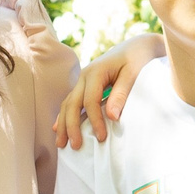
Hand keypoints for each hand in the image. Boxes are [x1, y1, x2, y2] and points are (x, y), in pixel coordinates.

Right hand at [53, 31, 165, 149]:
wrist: (136, 46)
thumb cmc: (137, 60)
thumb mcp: (133, 74)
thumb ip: (121, 94)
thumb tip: (111, 117)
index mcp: (96, 72)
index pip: (90, 101)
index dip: (94, 120)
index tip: (101, 138)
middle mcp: (84, 76)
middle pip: (73, 104)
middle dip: (71, 126)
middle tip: (75, 147)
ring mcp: (81, 80)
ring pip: (67, 104)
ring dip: (63, 124)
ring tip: (61, 144)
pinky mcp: (83, 85)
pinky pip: (70, 102)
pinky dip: (64, 115)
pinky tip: (57, 128)